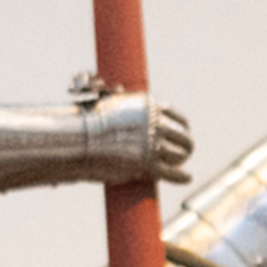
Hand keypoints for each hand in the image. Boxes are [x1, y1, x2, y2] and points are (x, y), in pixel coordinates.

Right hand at [75, 86, 193, 183]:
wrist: (79, 141)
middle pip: (180, 135)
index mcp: (147, 106)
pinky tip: (186, 177)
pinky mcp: (148, 163)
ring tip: (182, 164)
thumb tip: (118, 88)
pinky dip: (180, 176)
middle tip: (187, 151)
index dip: (181, 123)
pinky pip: (171, 172)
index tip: (185, 128)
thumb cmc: (88, 123)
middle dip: (185, 143)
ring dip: (181, 160)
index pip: (172, 114)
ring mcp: (152, 144)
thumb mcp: (108, 103)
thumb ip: (119, 100)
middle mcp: (153, 123)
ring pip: (178, 154)